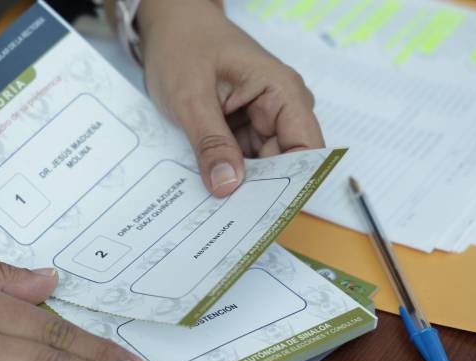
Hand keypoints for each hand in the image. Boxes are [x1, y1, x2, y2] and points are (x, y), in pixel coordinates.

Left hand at [137, 0, 324, 196]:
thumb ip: (210, 142)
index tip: (267, 215)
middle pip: (284, 164)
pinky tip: (211, 189)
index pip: (307, 149)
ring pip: (262, 167)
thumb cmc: (182, 45)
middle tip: (232, 222)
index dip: (293, 185)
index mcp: (282, 92)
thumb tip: (228, 186)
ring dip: (241, 185)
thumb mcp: (190, 97)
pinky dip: (227, 173)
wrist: (169, 23)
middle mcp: (280, 107)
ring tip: (217, 210)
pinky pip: (242, 159)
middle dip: (261, 191)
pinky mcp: (242, 127)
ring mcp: (261, 119)